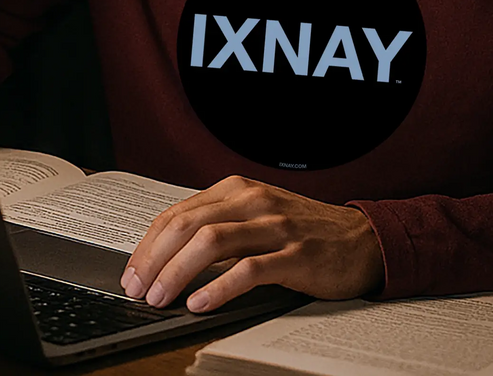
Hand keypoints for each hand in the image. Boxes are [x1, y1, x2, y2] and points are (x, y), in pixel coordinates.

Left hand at [119, 175, 384, 312]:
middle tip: (138, 289)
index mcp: (236, 189)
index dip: (148, 245)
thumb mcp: (255, 215)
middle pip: (187, 225)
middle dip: (154, 259)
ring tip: (161, 298)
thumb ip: (217, 225)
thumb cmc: (302, 230)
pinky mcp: (294, 255)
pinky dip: (219, 288)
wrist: (360, 239)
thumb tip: (165, 255)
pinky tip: (201, 303)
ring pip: (211, 242)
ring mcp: (274, 226)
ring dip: (178, 273)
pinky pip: (249, 269)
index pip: (178, 213)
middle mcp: (252, 201)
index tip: (132, 272)